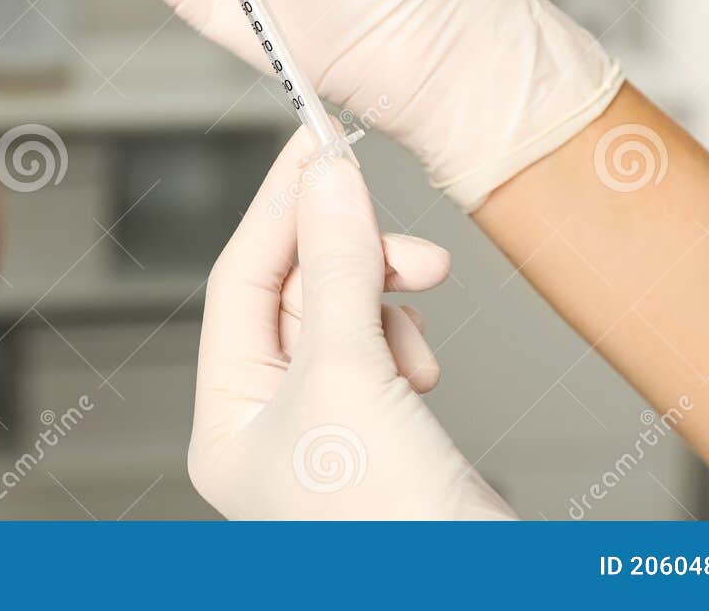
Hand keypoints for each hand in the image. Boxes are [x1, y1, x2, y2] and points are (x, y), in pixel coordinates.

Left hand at [189, 131, 514, 519]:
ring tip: (420, 316)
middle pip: (292, 293)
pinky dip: (405, 338)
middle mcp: (265, 424)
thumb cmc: (393, 527)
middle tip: (404, 239)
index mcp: (226, 419)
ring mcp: (325, 432)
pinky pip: (380, 351)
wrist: (481, 599)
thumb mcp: (351, 377)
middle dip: (349, 256)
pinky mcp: (382, 434)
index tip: (319, 143)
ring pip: (343, 316)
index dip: (280, 207)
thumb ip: (336, 267)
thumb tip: (327, 177)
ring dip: (383, 297)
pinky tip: (425, 366)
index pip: (238, 281)